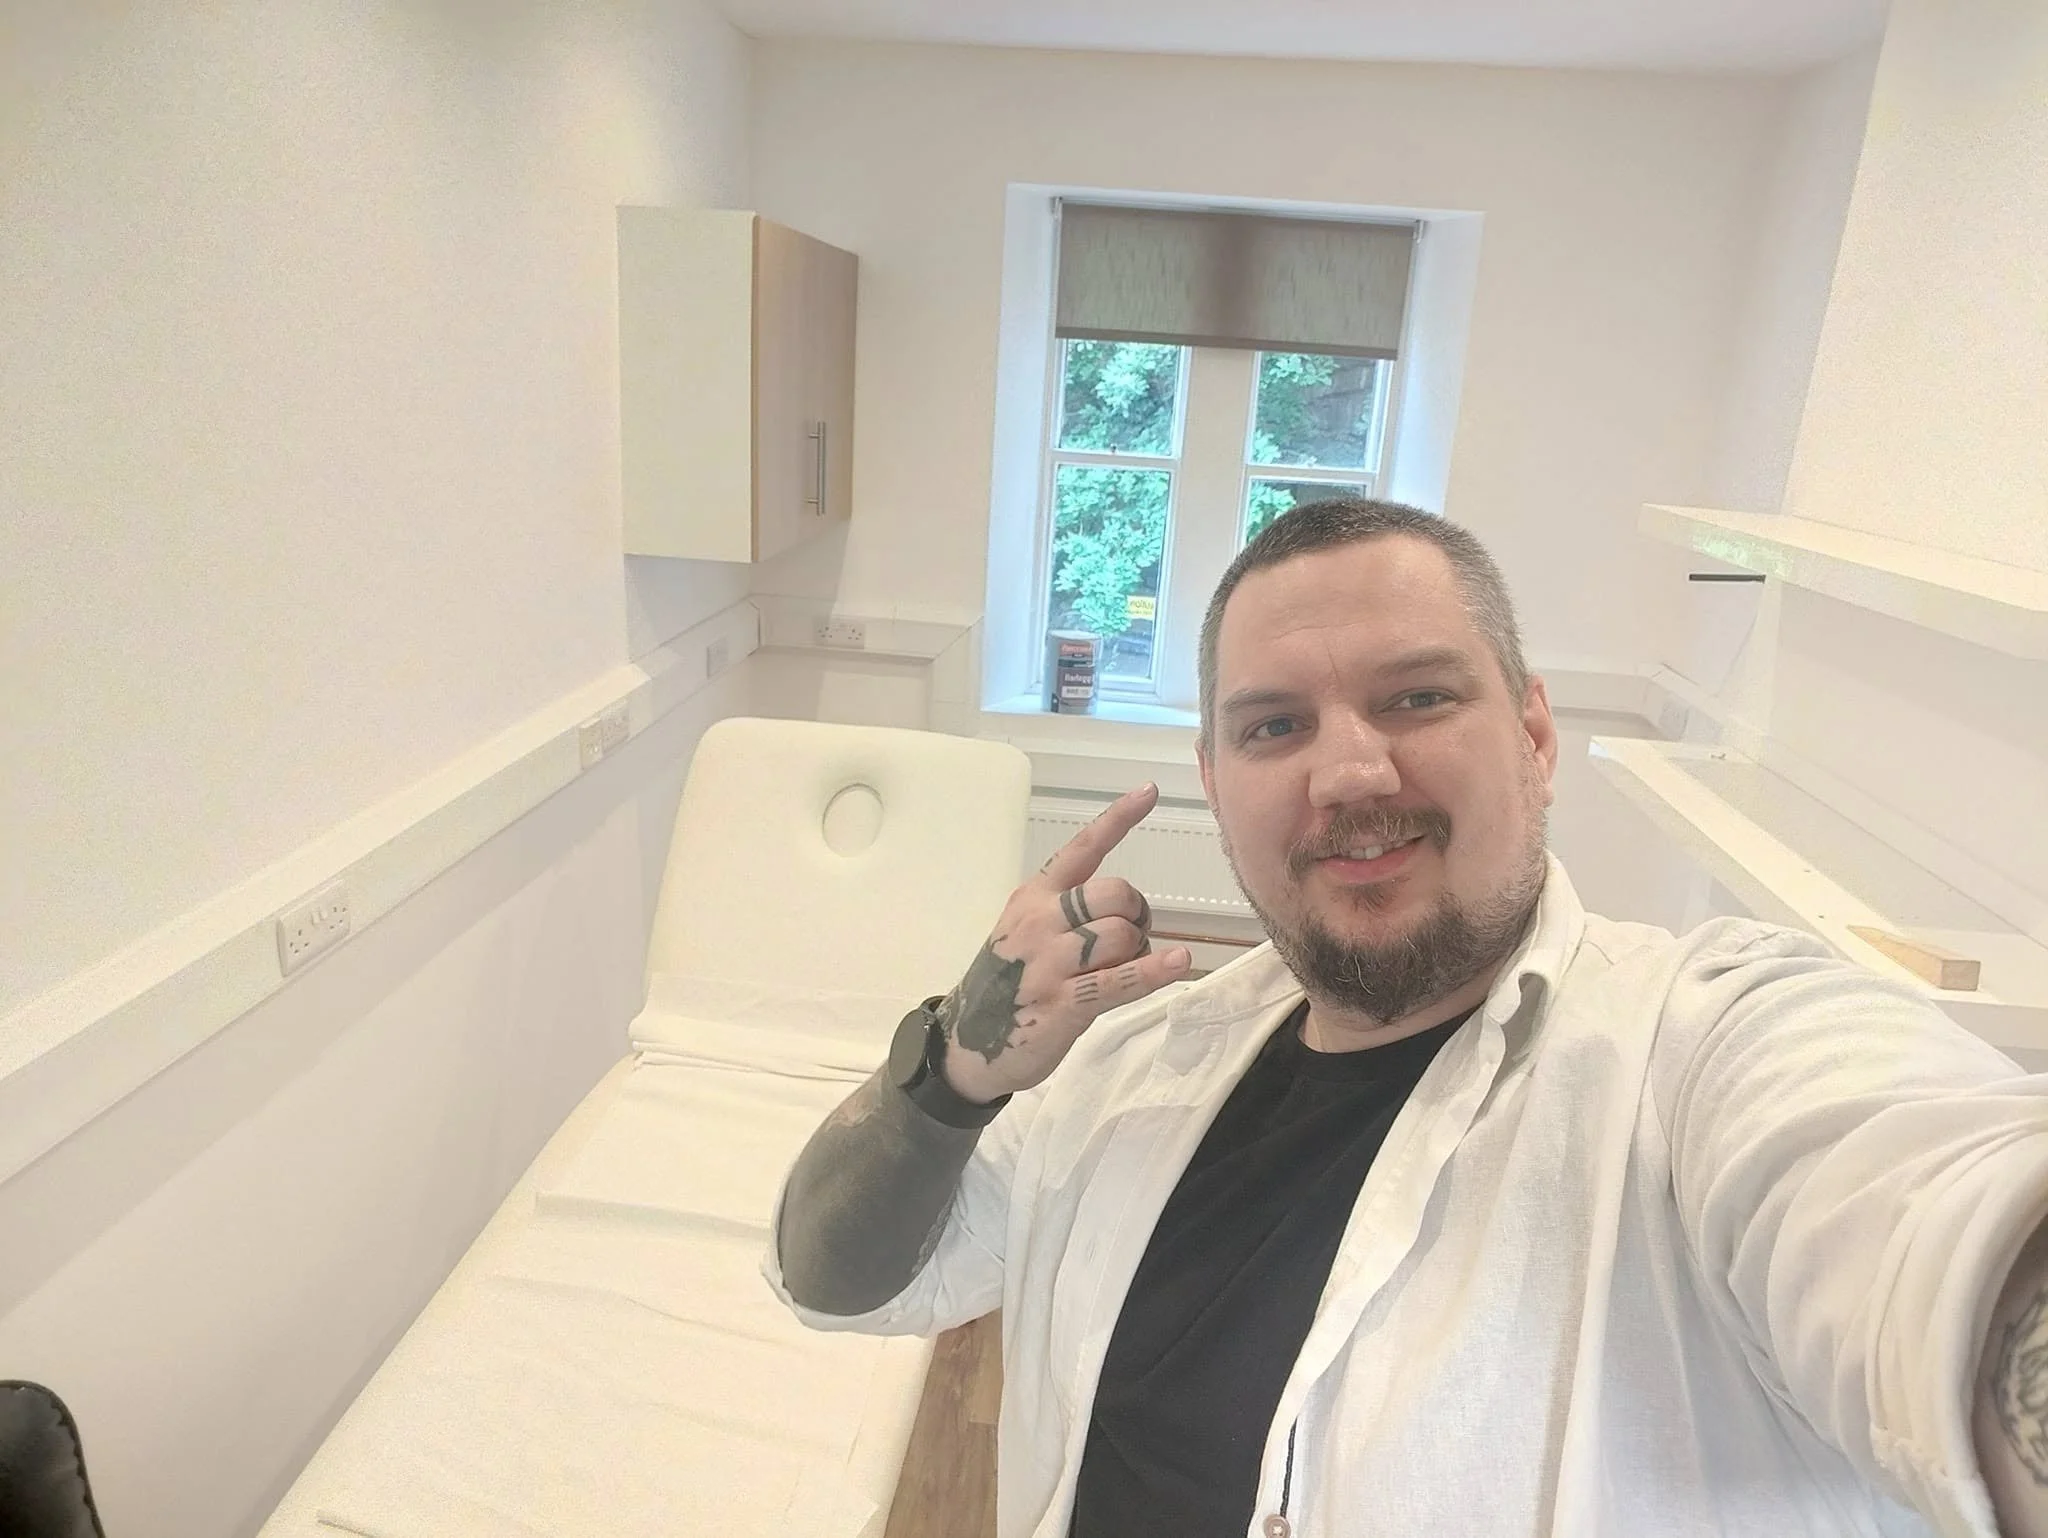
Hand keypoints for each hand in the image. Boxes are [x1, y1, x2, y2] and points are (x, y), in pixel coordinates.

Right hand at [936, 783, 1191, 1104]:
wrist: (968, 1043)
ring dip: (1139, 950)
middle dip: (1138, 911)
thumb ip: (1065, 910)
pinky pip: (1120, 980)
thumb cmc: (1006, 982)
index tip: (1149, 791)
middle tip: (1133, 935)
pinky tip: (1176, 964)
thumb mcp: (1023, 930)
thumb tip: (1126, 906)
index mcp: (1033, 896)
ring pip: (1121, 935)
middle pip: (1114, 894)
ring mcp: (1050, 963)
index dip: (1118, 819)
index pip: (1081, 848)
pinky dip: (1153, 972)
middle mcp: (1040, 921)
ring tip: (1126, 966)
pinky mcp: (1064, 1003)